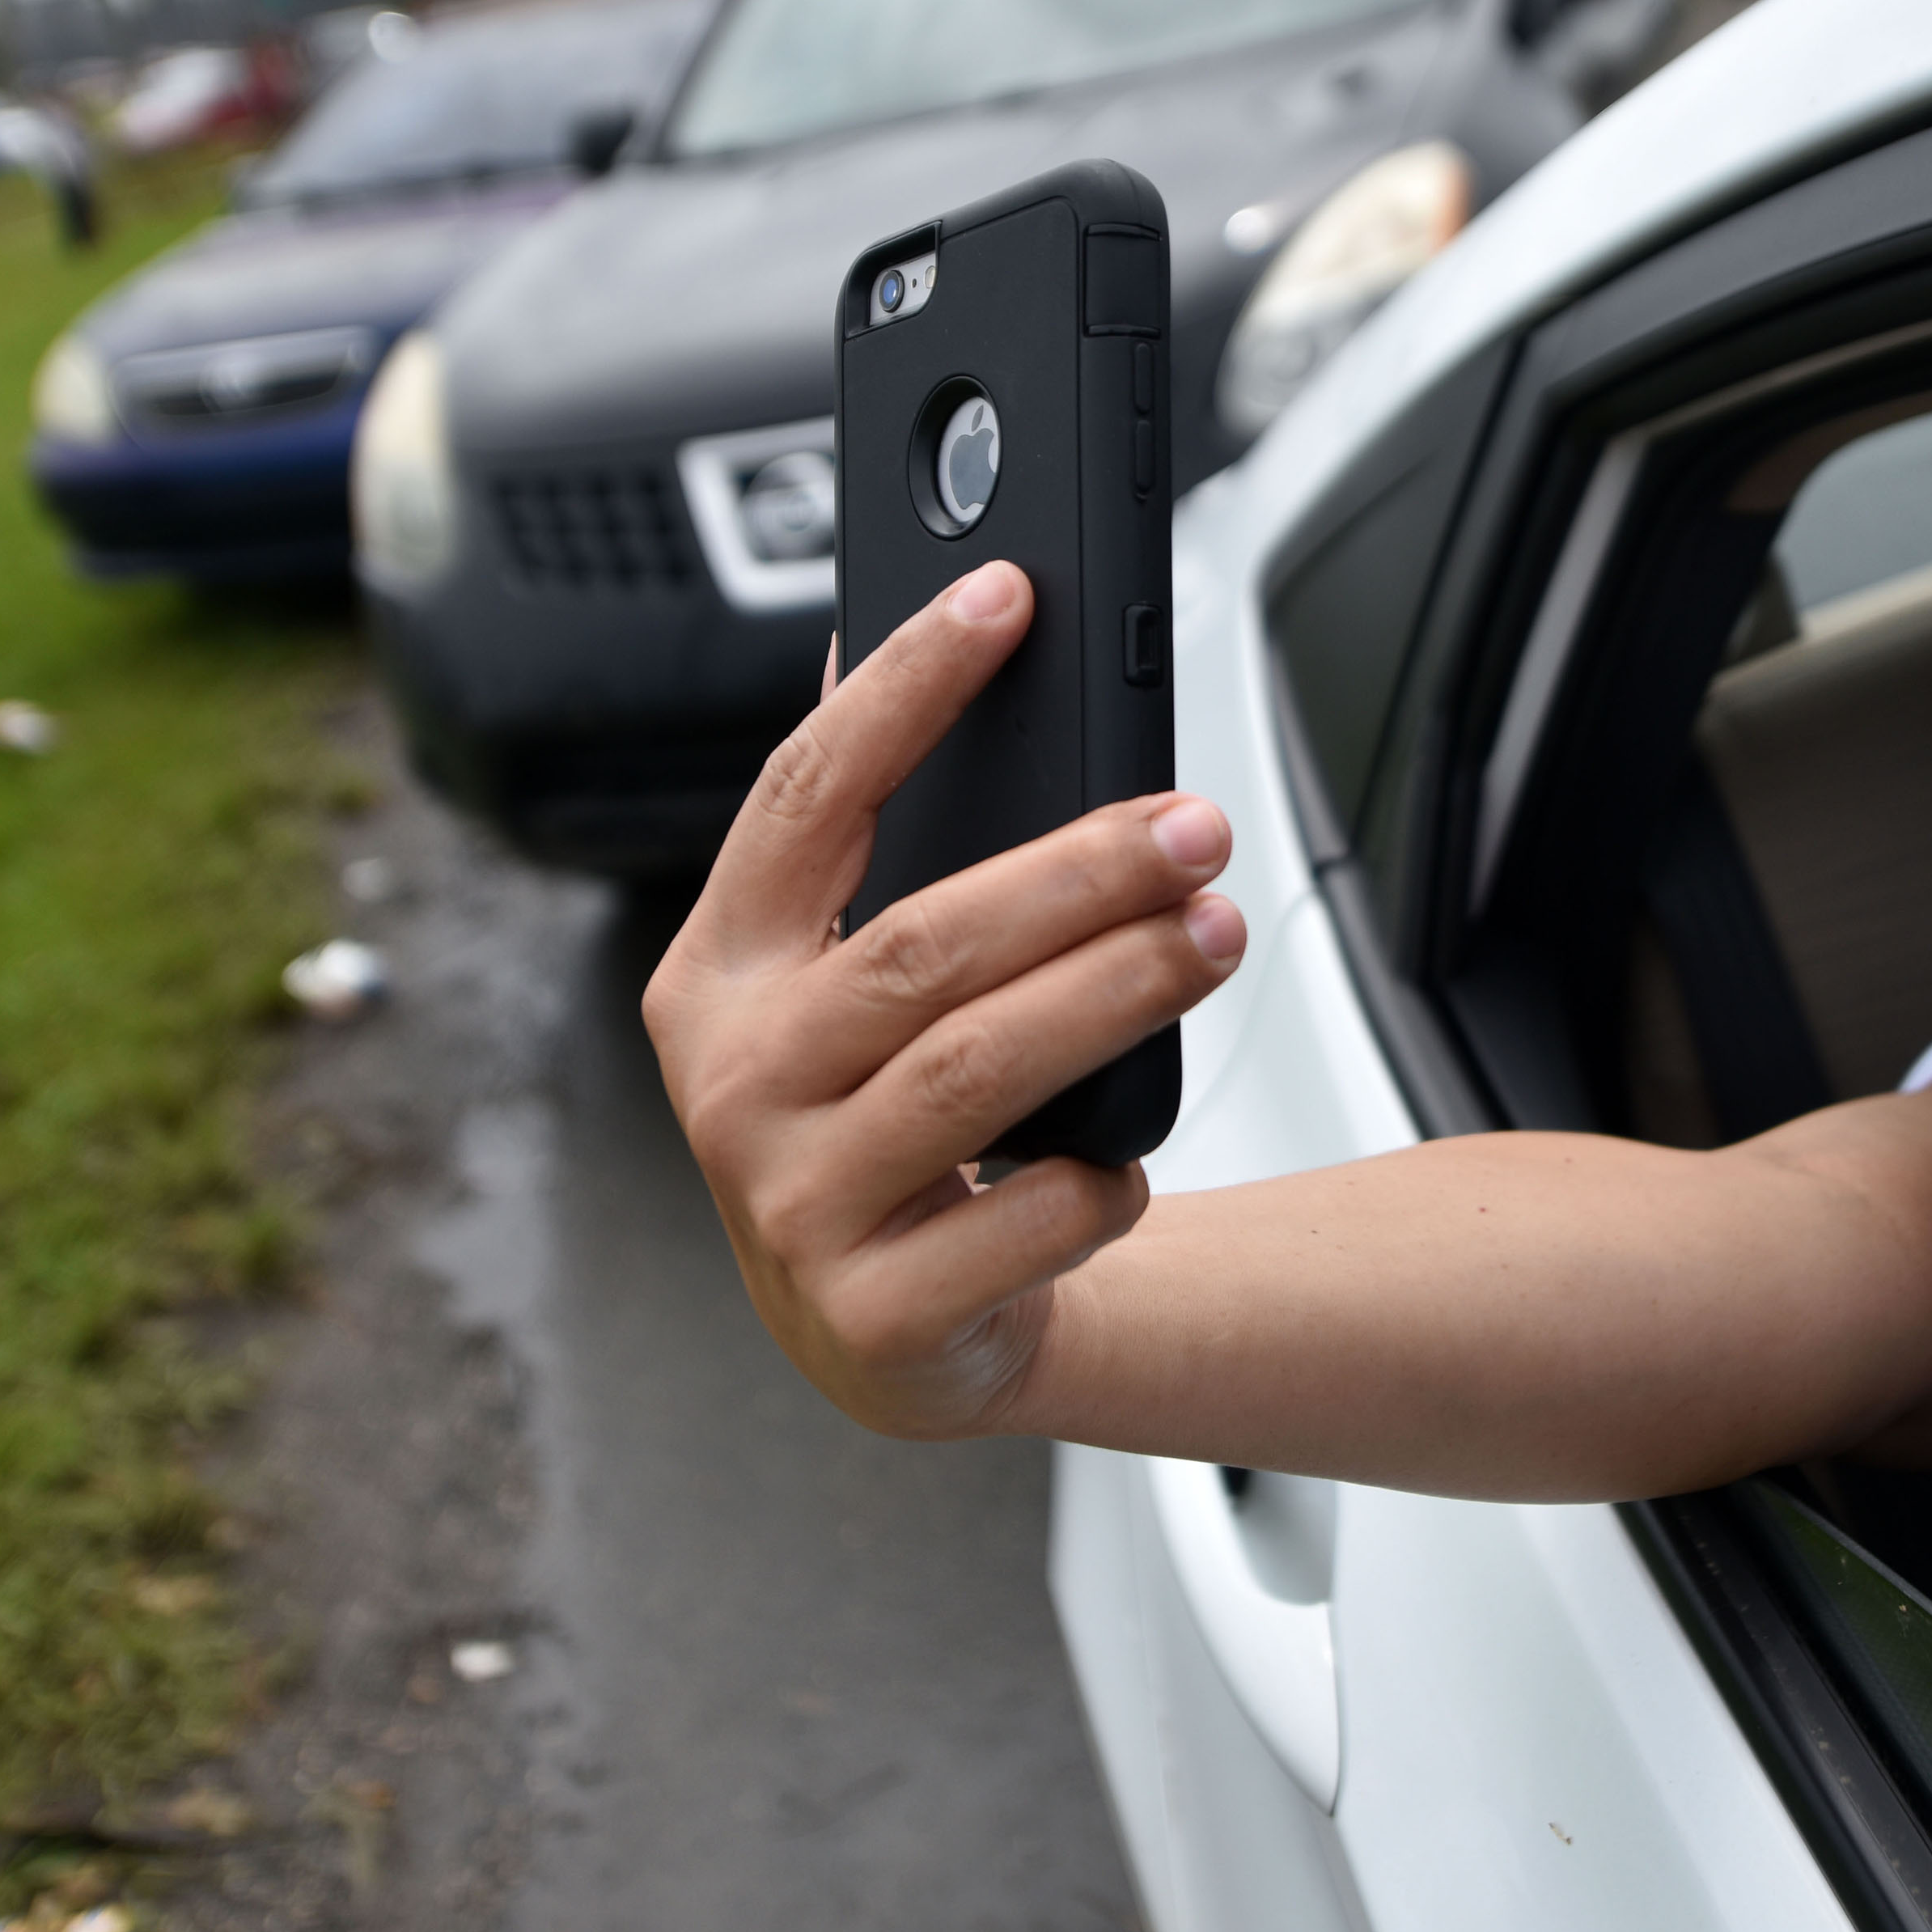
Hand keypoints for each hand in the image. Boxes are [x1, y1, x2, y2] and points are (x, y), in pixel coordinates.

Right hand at [644, 561, 1246, 1438]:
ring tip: (1213, 933)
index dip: (902, 686)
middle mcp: (734, 1084)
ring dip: (1116, 993)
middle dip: (1076, 873)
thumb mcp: (836, 984)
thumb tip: (896, 637)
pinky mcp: (875, 1315)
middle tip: (1194, 825)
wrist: (886, 1337)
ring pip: (978, 1070)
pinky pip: (1023, 1219)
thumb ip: (863, 840)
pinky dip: (1098, 1180)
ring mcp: (792, 1206)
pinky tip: (1129, 1156)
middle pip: (921, 944)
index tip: (1004, 593)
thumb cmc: (877, 1120)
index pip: (804, 797)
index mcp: (717, 973)